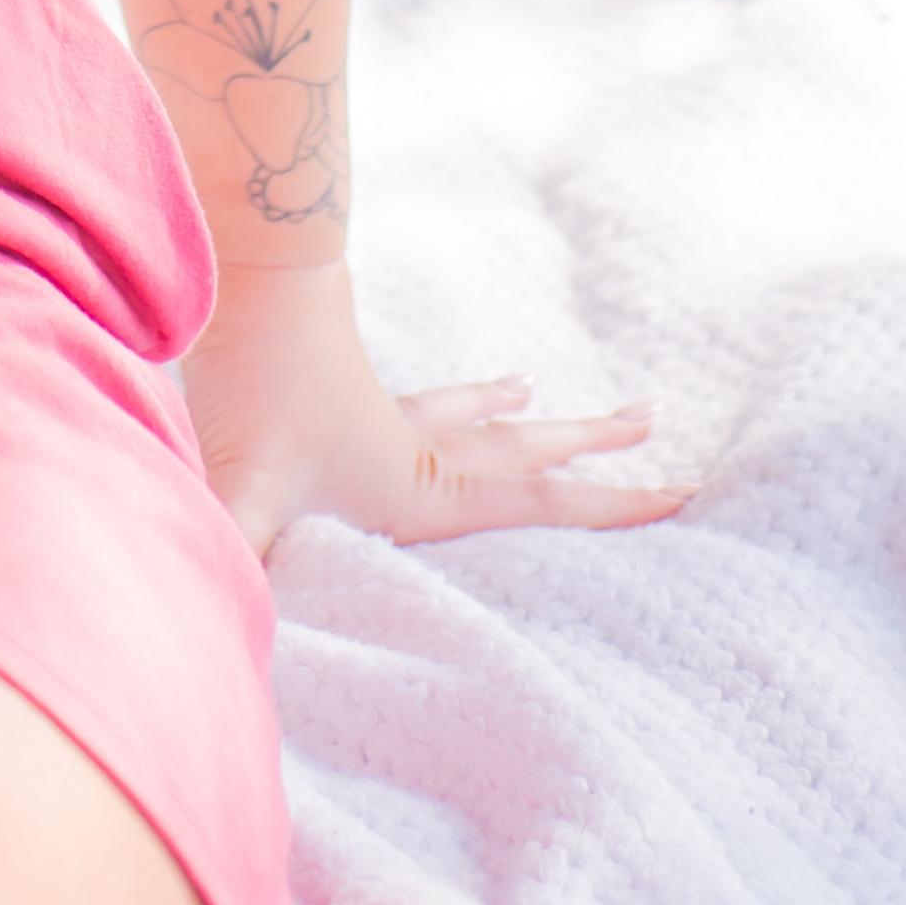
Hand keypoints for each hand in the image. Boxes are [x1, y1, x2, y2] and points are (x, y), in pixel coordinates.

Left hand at [184, 253, 684, 554]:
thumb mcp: (241, 491)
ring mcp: (382, 409)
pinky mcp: (341, 384)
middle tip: (650, 421)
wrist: (244, 275)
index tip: (680, 498)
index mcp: (417, 485)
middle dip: (589, 444)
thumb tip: (224, 629)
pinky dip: (444, 396)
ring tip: (532, 387)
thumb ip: (237, 559)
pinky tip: (439, 390)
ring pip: (468, 411)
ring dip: (508, 405)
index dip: (609, 508)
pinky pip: (414, 400)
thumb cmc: (245, 394)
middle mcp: (416, 446)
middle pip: (522, 445)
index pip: (534, 501)